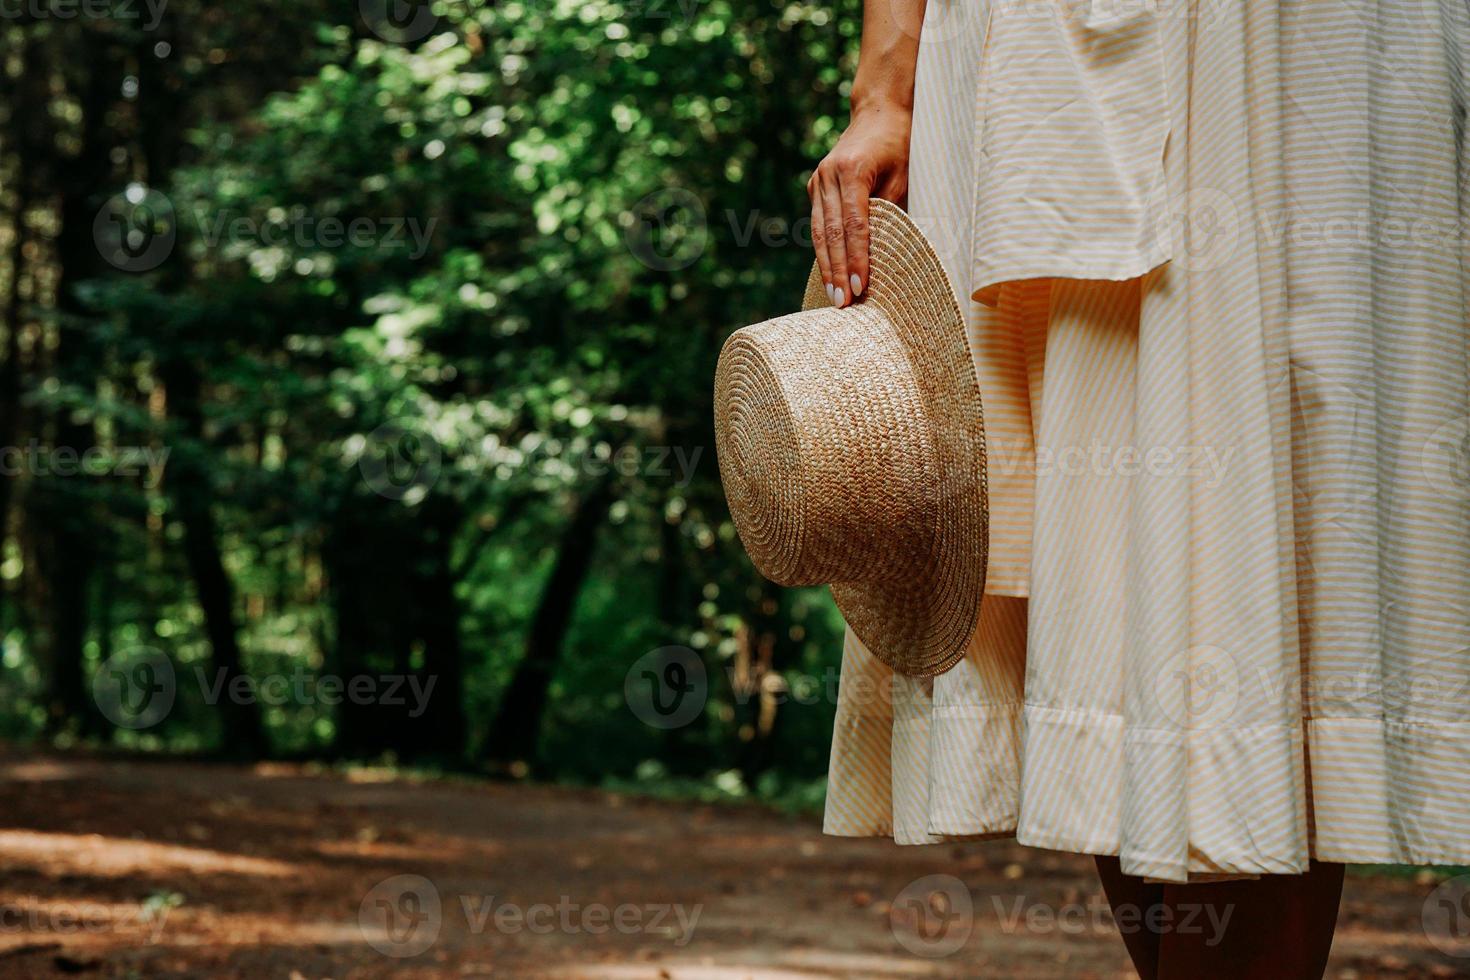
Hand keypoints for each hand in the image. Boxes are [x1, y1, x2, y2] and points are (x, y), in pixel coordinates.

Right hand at [807, 103, 911, 307]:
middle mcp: (828, 175)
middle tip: (842, 303)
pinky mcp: (815, 186)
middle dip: (837, 270)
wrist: (880, 111)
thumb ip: (893, 211)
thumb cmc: (900, 143)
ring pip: (819, 232)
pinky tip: (830, 274)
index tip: (859, 286)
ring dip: (826, 266)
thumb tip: (888, 254)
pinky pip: (819, 224)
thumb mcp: (905, 175)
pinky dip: (824, 251)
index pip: (854, 225)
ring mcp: (818, 180)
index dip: (856, 258)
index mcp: (852, 171)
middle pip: (831, 233)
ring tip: (834, 296)